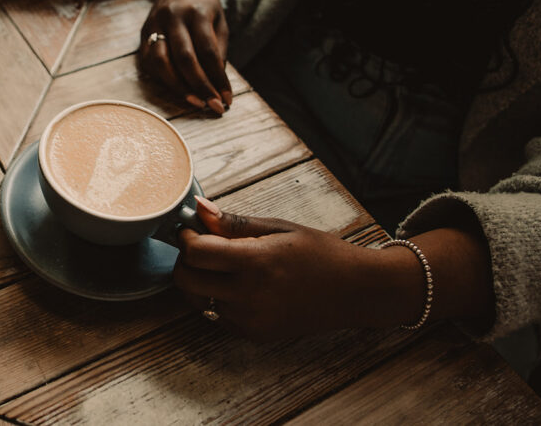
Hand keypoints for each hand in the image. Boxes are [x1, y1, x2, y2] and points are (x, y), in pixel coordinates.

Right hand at [139, 0, 231, 114]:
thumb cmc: (205, 7)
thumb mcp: (220, 22)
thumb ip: (219, 50)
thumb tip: (218, 85)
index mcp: (197, 12)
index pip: (208, 51)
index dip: (218, 78)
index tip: (227, 99)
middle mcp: (173, 17)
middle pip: (184, 58)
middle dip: (200, 86)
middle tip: (213, 106)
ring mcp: (154, 24)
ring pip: (161, 62)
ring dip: (178, 87)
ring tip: (195, 102)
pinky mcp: (143, 33)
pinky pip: (150, 62)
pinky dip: (163, 79)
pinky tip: (178, 90)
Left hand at [174, 198, 404, 340]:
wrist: (355, 292)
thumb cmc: (321, 254)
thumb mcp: (279, 228)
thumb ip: (233, 223)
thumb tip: (199, 207)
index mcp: (256, 262)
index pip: (196, 253)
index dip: (186, 238)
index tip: (192, 229)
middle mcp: (249, 295)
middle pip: (186, 280)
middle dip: (185, 260)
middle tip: (201, 246)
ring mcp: (250, 319)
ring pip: (196, 300)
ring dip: (197, 281)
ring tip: (221, 265)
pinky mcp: (253, 334)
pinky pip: (215, 315)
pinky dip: (214, 298)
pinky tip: (237, 285)